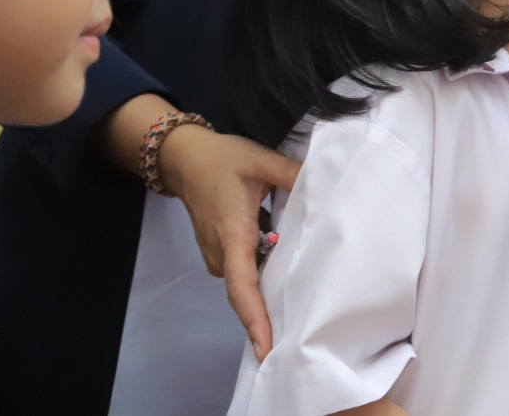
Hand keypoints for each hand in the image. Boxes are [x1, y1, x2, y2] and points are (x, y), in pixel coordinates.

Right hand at [156, 125, 300, 361]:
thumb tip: (324, 184)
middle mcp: (222, 253)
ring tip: (301, 315)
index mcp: (233, 235)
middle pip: (245, 294)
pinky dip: (263, 278)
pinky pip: (244, 271)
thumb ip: (293, 174)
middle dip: (266, 320)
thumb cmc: (222, 160)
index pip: (242, 286)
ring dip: (267, 297)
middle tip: (296, 343)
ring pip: (246, 282)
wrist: (184, 157)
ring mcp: (218, 253)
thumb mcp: (261, 162)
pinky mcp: (221, 249)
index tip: (266, 349)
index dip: (254, 319)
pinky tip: (289, 279)